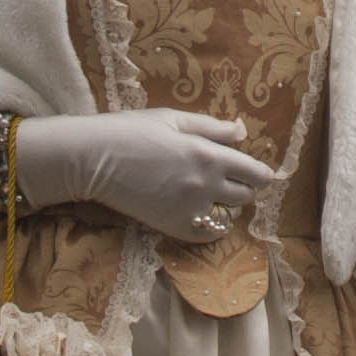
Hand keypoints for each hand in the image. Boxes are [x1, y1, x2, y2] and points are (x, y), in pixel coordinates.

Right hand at [11, 109, 275, 236]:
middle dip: (243, 188)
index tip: (259, 173)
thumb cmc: (132, 131)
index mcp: (209, 154)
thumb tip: (242, 132)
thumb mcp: (174, 119)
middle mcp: (206, 185)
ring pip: (228, 216)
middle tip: (230, 181)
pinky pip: (208, 235)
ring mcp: (190, 209)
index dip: (261, 173)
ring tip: (213, 197)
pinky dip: (211, 227)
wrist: (94, 160)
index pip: (255, 172)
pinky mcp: (173, 226)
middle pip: (246, 196)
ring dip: (226, 207)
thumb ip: (212, 127)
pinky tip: (202, 215)